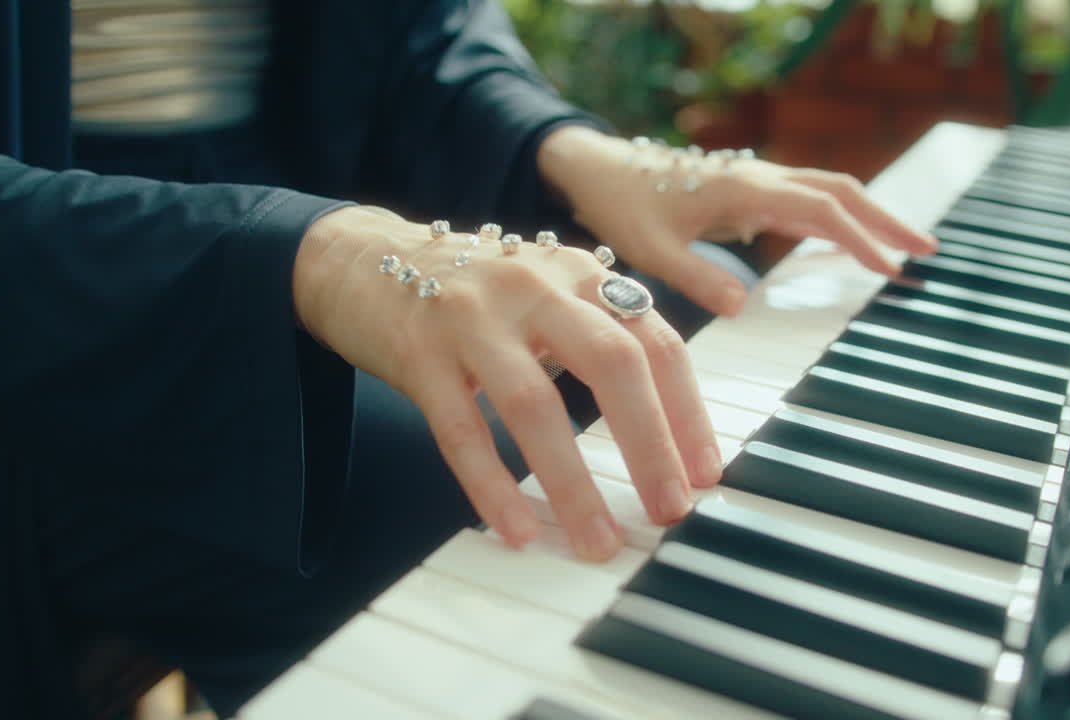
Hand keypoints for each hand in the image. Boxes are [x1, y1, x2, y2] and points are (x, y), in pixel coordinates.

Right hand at [293, 206, 721, 560]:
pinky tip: (517, 530)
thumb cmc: (475, 293)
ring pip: (535, 404)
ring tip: (597, 542)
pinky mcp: (418, 353)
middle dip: (651, 443)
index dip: (688, 411)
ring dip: (573, 484)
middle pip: (612, 363)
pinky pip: (460, 430)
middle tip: (670, 510)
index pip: (656, 341)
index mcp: (580, 273)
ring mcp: (472, 317)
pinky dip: (492, 485)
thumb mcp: (551, 294)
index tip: (707, 474)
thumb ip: (605, 335)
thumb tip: (671, 427)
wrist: (362, 259)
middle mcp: (534, 285)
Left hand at [538, 126, 937, 316]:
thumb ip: (696, 276)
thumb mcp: (652, 249)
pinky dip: (837, 219)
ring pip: (828, 191)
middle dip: (886, 219)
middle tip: (928, 250)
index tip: (891, 268)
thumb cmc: (623, 204)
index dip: (860, 239)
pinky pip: (806, 200)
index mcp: (745, 189)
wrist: (600, 170)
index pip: (820, 210)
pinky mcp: (749, 192)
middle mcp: (759, 178)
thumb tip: (743, 306)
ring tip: (903, 249)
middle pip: (840, 191)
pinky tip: (849, 244)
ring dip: (868, 216)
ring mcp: (757, 182)